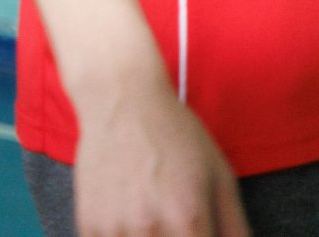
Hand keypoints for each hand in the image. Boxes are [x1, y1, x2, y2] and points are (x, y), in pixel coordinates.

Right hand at [72, 67, 247, 235]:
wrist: (119, 100)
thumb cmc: (175, 135)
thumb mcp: (221, 180)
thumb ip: (235, 230)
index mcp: (188, 221)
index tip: (199, 234)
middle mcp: (149, 229)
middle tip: (179, 228)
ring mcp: (113, 227)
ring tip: (156, 224)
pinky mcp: (87, 222)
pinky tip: (133, 226)